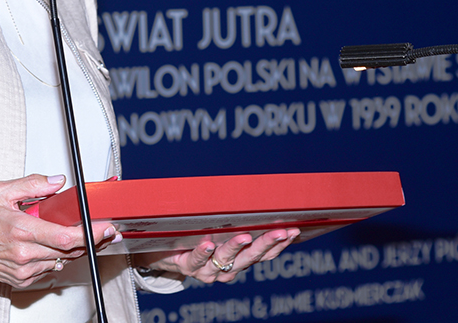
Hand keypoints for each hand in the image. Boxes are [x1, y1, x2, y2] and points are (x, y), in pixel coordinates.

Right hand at [0, 174, 117, 287]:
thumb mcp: (0, 191)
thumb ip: (32, 185)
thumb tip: (57, 181)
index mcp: (21, 230)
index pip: (66, 236)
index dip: (91, 234)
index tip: (106, 228)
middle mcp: (24, 254)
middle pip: (69, 250)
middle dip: (89, 239)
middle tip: (102, 229)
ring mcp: (23, 270)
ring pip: (61, 260)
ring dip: (71, 248)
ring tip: (71, 233)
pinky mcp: (21, 281)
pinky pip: (47, 269)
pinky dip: (53, 257)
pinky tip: (47, 245)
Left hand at [133, 228, 299, 283]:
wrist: (164, 252)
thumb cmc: (196, 236)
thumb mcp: (219, 226)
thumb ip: (236, 216)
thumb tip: (256, 187)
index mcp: (239, 260)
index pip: (265, 253)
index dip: (280, 243)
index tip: (294, 229)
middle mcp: (227, 268)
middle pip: (251, 257)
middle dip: (267, 243)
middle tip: (279, 231)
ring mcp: (208, 270)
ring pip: (226, 260)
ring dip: (236, 247)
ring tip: (244, 236)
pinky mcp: (188, 266)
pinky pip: (196, 259)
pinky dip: (203, 251)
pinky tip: (209, 242)